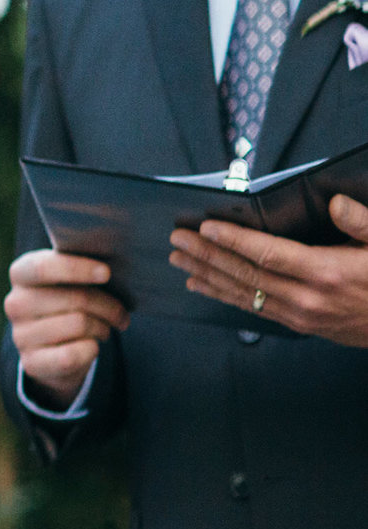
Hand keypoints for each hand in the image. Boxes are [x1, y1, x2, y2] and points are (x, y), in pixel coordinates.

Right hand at [4, 249, 127, 402]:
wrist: (52, 347)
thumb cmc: (69, 302)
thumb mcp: (68, 279)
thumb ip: (80, 268)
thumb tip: (108, 270)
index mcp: (21, 274)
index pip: (44, 267)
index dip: (78, 269)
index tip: (107, 273)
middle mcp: (15, 303)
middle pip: (75, 298)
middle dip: (109, 306)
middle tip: (121, 313)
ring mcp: (21, 335)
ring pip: (80, 324)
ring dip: (103, 327)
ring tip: (104, 328)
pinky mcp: (32, 363)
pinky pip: (74, 354)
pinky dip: (92, 350)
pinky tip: (92, 346)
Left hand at [171, 195, 367, 344]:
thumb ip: (361, 223)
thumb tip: (336, 203)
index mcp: (328, 272)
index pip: (268, 253)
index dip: (233, 240)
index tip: (205, 227)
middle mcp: (308, 297)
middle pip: (246, 273)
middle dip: (207, 255)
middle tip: (178, 240)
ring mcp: (302, 315)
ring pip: (244, 293)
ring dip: (208, 276)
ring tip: (180, 262)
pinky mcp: (300, 325)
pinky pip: (254, 309)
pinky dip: (225, 296)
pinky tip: (205, 286)